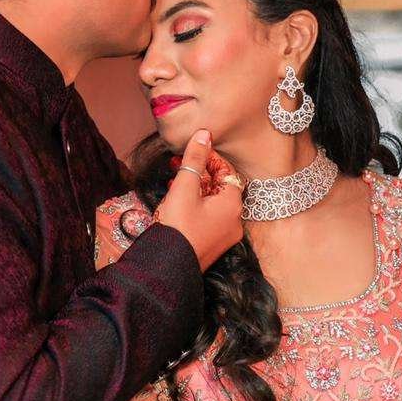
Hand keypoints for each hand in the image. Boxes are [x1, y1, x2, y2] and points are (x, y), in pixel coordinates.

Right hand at [155, 131, 243, 270]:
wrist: (167, 266)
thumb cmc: (178, 226)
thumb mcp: (184, 187)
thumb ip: (195, 159)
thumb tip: (204, 134)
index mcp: (232, 205)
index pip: (228, 172)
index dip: (210, 158)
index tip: (192, 151)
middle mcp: (234, 221)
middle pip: (221, 188)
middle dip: (200, 173)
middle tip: (179, 163)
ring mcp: (224, 236)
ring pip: (213, 203)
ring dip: (195, 188)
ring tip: (173, 179)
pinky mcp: (212, 245)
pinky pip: (208, 218)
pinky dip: (195, 205)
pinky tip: (176, 201)